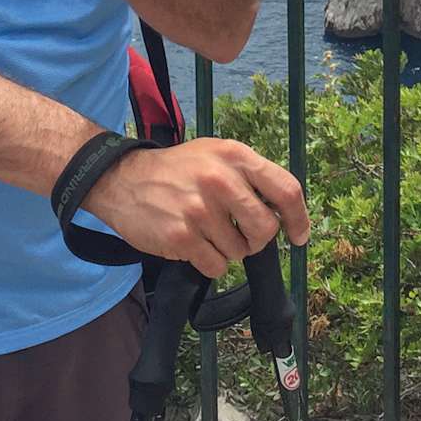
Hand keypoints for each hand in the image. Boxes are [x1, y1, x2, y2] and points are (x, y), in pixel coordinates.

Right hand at [82, 139, 310, 280]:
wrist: (122, 179)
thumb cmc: (177, 169)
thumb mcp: (215, 154)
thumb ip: (249, 175)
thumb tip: (284, 212)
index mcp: (235, 156)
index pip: (286, 190)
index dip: (298, 218)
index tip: (299, 235)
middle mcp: (220, 180)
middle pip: (266, 229)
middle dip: (256, 240)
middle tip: (239, 234)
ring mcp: (200, 210)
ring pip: (240, 252)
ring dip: (227, 250)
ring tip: (205, 231)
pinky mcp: (181, 237)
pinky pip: (216, 266)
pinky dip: (208, 262)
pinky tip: (192, 243)